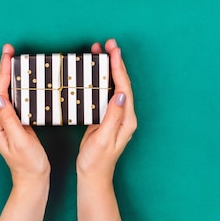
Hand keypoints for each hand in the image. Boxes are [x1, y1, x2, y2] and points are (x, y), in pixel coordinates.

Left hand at [0, 44, 49, 187]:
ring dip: (9, 74)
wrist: (33, 179)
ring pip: (7, 92)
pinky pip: (15, 99)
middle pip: (0, 89)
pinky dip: (18, 85)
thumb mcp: (19, 141)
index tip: (8, 57)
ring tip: (13, 58)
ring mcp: (7, 121)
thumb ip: (9, 119)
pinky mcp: (16, 122)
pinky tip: (23, 78)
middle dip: (3, 68)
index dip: (3, 73)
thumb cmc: (28, 163)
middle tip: (8, 50)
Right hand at [76, 39, 136, 182]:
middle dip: (115, 62)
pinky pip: (105, 92)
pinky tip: (93, 71)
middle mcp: (124, 114)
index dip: (119, 69)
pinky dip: (100, 78)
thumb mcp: (104, 138)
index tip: (114, 52)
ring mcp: (115, 114)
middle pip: (121, 82)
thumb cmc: (97, 160)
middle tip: (108, 44)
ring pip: (113, 85)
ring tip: (99, 51)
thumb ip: (112, 116)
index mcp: (126, 119)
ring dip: (107, 67)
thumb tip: (120, 94)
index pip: (124, 88)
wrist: (93, 175)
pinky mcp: (106, 116)